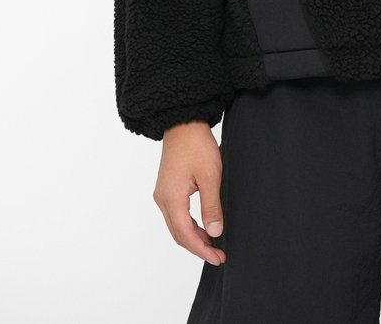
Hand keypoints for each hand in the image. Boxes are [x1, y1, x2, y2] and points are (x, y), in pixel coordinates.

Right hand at [153, 121, 226, 265]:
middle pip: (178, 234)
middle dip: (198, 247)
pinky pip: (175, 214)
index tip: (217, 258)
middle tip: (218, 255)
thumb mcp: (210, 176)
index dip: (202, 250)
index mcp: (171, 199)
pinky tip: (202, 226)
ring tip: (213, 244)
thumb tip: (214, 232)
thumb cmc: (196, 145)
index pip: (185, 235)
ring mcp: (162, 194)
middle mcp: (162, 199)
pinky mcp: (167, 188)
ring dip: (193, 237)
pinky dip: (188, 225)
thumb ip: (211, 206)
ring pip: (176, 225)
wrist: (183, 122)